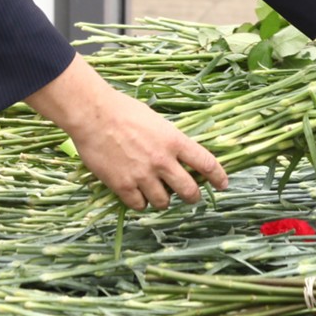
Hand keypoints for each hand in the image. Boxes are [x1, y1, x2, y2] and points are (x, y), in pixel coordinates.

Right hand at [27, 57, 227, 209]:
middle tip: (190, 196)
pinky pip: (139, 205)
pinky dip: (141, 202)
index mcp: (174, 141)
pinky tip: (137, 194)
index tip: (223, 184)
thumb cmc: (123, 110)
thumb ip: (170, 140)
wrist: (93, 114)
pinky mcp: (123, 185)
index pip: (206, 163)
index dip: (218, 177)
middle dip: (193, 196)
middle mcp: (162, 161)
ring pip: (164, 203)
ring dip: (163, 200)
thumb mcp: (156, 121)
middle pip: (189, 191)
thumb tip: (179, 155)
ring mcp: (143, 175)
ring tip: (157, 193)